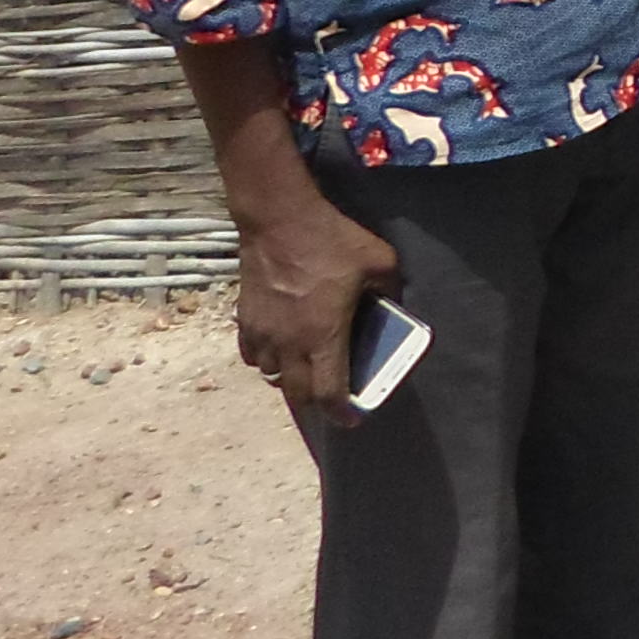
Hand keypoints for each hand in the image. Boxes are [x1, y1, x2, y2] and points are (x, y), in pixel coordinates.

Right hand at [235, 195, 401, 427]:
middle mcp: (289, 343)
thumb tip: (395, 305)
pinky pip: (254, 354)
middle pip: (297, 393)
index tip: (351, 420)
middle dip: (316, 402)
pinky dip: (268, 359)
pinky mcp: (244, 319)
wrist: (278, 219)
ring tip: (308, 370)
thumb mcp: (379, 262)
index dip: (340, 413)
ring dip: (290, 380)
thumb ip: (390, 291)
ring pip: (273, 375)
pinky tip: (281, 347)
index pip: (328, 392)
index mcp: (323, 336)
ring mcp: (262, 333)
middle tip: (331, 398)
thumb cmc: (332, 241)